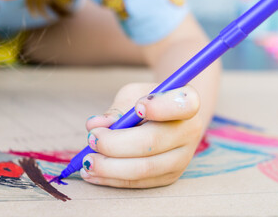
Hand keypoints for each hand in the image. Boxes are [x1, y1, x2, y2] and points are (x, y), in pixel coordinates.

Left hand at [80, 83, 202, 187]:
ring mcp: (182, 158)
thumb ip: (117, 109)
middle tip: (92, 138)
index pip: (184, 105)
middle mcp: (190, 131)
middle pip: (153, 142)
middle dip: (116, 143)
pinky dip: (112, 178)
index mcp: (187, 102)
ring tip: (87, 160)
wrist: (169, 120)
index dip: (160, 107)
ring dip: (110, 166)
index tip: (138, 107)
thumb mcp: (134, 95)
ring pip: (144, 168)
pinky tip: (93, 171)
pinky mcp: (170, 176)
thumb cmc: (149, 102)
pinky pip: (139, 182)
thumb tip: (95, 126)